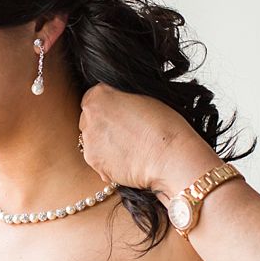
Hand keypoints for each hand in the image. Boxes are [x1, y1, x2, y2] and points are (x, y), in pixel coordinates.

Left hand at [79, 85, 218, 196]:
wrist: (170, 158)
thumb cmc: (164, 125)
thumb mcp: (142, 98)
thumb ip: (121, 100)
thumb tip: (115, 106)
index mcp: (98, 97)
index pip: (93, 98)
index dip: (108, 106)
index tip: (120, 113)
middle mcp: (88, 118)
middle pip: (90, 120)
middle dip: (103, 125)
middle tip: (126, 132)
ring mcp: (89, 143)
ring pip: (93, 141)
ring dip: (105, 143)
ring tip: (130, 147)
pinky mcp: (95, 164)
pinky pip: (98, 160)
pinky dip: (109, 161)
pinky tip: (128, 160)